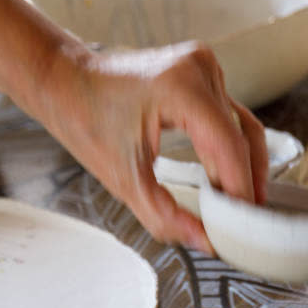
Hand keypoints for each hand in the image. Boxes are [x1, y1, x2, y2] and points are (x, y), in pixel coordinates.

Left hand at [31, 40, 269, 252]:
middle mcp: (199, 69)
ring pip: (242, 125)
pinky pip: (229, 115)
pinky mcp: (201, 71)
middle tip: (242, 222)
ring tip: (235, 204)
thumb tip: (205, 241)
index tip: (242, 223)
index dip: (240, 188)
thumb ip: (165, 215)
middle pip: (242, 136)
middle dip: (244, 181)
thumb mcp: (123, 177)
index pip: (229, 146)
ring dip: (241, 166)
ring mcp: (203, 65)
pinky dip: (229, 147)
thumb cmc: (83, 117)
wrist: (63, 78)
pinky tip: (224, 178)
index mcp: (180, 88)